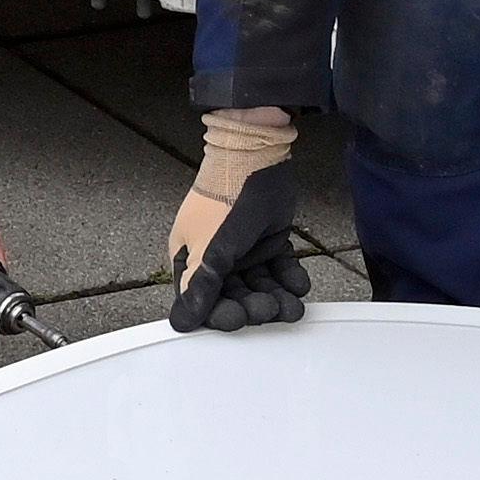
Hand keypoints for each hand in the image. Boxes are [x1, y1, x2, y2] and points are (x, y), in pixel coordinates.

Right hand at [166, 104, 308, 332]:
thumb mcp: (211, 250)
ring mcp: (244, 249)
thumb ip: (201, 288)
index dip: (219, 313)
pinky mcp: (269, 240)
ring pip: (260, 285)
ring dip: (276, 297)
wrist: (257, 157)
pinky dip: (289, 278)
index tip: (237, 319)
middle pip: (234, 295)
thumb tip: (182, 322)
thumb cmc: (225, 199)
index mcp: (191, 258)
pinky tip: (298, 285)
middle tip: (269, 308)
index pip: (201, 299)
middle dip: (253, 305)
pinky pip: (279, 268)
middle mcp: (216, 258)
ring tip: (291, 304)